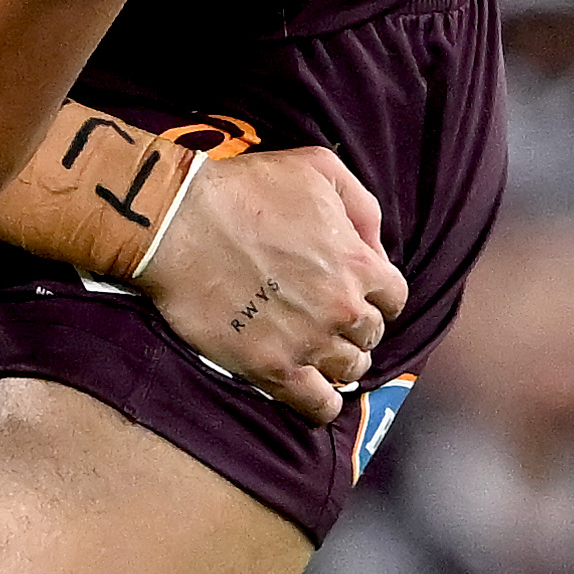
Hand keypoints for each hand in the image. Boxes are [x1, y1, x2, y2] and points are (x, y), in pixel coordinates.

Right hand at [141, 142, 404, 425]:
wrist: (179, 225)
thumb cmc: (245, 190)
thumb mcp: (317, 168)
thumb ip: (361, 206)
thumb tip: (376, 248)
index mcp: (357, 261)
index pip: (394, 297)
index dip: (375, 296)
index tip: (354, 294)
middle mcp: (341, 307)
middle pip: (371, 335)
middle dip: (354, 328)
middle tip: (327, 320)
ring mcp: (309, 341)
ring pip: (351, 370)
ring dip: (339, 363)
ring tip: (317, 353)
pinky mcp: (272, 368)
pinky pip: (318, 405)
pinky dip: (323, 404)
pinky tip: (314, 394)